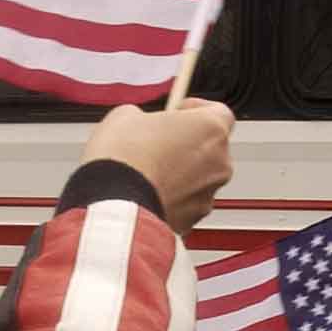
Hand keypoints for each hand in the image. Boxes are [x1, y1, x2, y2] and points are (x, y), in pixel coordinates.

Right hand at [81, 97, 234, 234]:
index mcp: (210, 128)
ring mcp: (208, 194)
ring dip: (179, 174)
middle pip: (210, 148)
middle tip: (156, 144)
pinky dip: (171, 199)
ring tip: (147, 172)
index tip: (178, 112)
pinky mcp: (192, 220)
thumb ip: (145, 117)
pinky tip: (146, 193)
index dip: (196, 110)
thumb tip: (141, 124)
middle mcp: (219, 162)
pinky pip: (185, 204)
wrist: (111, 204)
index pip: (219, 112)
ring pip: (198, 179)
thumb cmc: (123, 159)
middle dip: (186, 145)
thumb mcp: (126, 116)